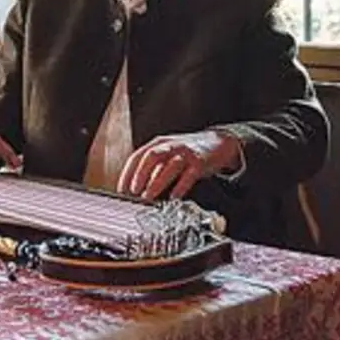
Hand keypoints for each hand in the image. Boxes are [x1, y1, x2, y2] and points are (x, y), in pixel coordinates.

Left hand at [118, 130, 240, 200]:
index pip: (137, 156)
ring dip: (156, 182)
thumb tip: (135, 186)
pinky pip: (189, 175)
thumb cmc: (188, 152)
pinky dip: (180, 186)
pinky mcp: (200, 162)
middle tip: (133, 191)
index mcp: (158, 144)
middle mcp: (170, 146)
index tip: (122, 188)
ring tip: (148, 196)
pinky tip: (174, 197)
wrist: (217, 143)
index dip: (128, 173)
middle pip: (151, 157)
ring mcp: (185, 153)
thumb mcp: (167, 155)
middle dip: (140, 175)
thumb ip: (153, 167)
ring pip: (168, 165)